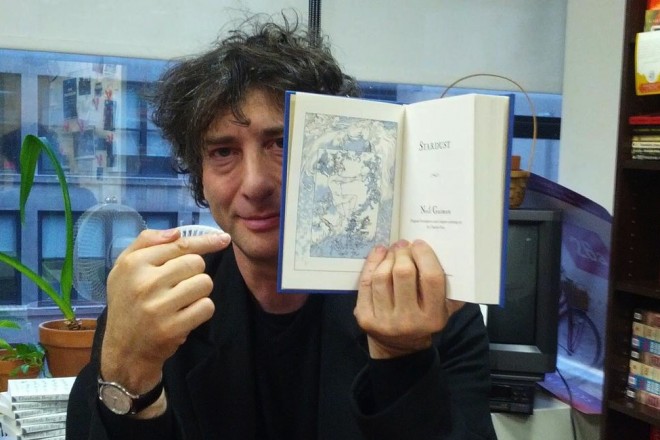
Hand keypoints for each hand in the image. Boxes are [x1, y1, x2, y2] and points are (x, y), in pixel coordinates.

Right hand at [100, 228, 230, 394]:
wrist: (124, 349)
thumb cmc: (128, 302)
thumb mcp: (124, 267)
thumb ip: (146, 242)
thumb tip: (176, 233)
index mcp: (133, 264)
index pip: (180, 245)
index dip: (205, 241)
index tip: (224, 239)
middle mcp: (145, 283)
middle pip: (196, 263)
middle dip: (194, 272)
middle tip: (178, 285)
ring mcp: (159, 307)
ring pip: (204, 283)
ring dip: (199, 291)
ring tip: (181, 300)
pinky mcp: (173, 328)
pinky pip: (206, 306)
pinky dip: (201, 310)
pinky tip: (185, 314)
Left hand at [354, 239, 463, 358]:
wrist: (399, 346)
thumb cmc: (424, 318)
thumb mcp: (445, 309)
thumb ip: (451, 287)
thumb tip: (451, 254)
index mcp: (433, 317)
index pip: (431, 278)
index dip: (425, 255)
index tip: (419, 244)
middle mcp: (408, 321)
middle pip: (403, 273)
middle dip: (403, 253)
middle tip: (403, 245)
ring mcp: (384, 321)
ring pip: (381, 276)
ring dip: (386, 257)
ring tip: (392, 251)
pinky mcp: (365, 318)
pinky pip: (365, 283)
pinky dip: (371, 264)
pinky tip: (378, 255)